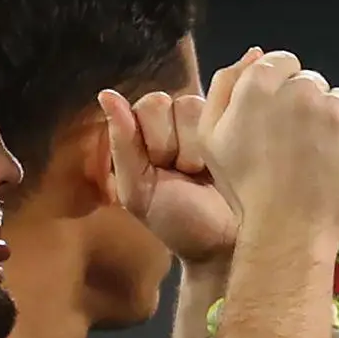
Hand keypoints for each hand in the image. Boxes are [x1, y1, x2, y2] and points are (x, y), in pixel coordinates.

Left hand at [93, 86, 240, 263]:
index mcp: (141, 134)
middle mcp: (170, 122)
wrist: (225, 244)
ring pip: (190, 105)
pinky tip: (223, 165)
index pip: (140, 109)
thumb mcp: (139, 190)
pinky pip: (221, 111)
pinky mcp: (232, 125)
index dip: (150, 140)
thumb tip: (106, 94)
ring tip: (203, 173)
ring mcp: (202, 121)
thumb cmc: (178, 221)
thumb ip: (122, 143)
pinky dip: (220, 140)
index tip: (158, 171)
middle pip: (161, 102)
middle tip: (181, 174)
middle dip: (169, 144)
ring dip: (195, 146)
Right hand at [196, 48, 338, 250]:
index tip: (278, 118)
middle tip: (294, 145)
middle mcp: (300, 89)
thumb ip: (226, 86)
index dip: (279, 89)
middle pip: (309, 81)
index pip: (280, 62)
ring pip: (337, 100)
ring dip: (329, 120)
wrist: (289, 231)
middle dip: (303, 105)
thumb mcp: (212, 138)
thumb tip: (253, 54)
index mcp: (259, 86)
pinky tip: (334, 164)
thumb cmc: (247, 190)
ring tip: (316, 159)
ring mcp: (337, 108)